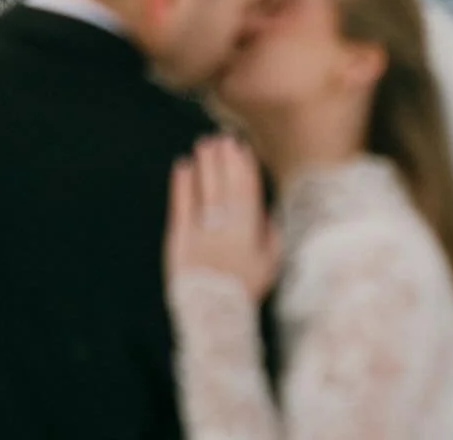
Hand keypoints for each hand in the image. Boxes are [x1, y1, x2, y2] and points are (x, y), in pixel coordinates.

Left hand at [165, 135, 279, 301]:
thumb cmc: (244, 290)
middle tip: (222, 136)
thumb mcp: (270, 266)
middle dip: (224, 159)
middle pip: (226, 186)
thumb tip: (270, 208)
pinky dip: (182, 185)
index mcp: (249, 234)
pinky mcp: (180, 240)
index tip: (242, 145)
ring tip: (204, 143)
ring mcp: (202, 233)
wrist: (213, 317)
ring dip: (205, 165)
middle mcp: (226, 229)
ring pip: (205, 191)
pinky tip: (182, 166)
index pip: (248, 192)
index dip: (245, 167)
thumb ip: (272, 235)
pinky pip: (181, 207)